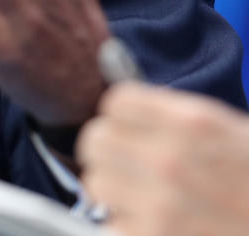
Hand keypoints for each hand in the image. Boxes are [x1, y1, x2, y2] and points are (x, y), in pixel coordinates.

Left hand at [77, 83, 248, 235]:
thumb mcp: (231, 132)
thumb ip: (174, 116)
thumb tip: (123, 106)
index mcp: (192, 123)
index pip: (116, 102)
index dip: (124, 115)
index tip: (132, 126)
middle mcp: (170, 160)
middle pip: (95, 139)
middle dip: (111, 149)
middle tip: (130, 161)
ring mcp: (159, 205)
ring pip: (96, 182)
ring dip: (115, 188)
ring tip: (142, 194)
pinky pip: (112, 224)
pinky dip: (128, 225)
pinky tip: (155, 223)